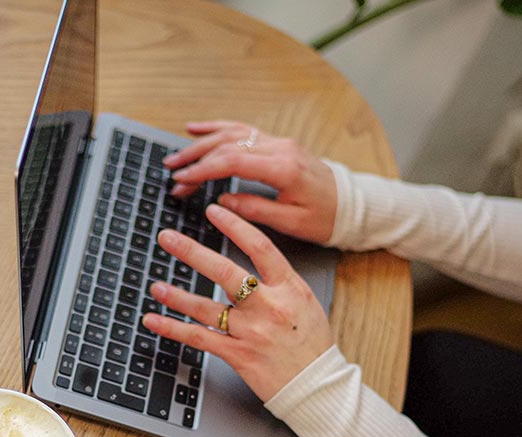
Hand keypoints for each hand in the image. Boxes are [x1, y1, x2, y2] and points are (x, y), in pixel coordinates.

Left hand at [141, 203, 332, 400]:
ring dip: (176, 296)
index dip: (235, 226)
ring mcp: (252, 332)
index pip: (260, 247)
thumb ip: (279, 281)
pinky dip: (173, 329)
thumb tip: (251, 260)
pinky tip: (154, 320)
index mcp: (290, 288)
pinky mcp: (239, 355)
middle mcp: (270, 306)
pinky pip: (199, 338)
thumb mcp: (305, 302)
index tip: (214, 211)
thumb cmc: (312, 344)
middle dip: (192, 252)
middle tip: (167, 238)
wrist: (317, 386)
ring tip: (156, 286)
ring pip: (206, 308)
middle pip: (225, 272)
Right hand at [163, 121, 338, 244]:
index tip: (181, 181)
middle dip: (195, 160)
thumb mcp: (292, 223)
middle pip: (227, 146)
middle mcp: (279, 148)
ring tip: (176, 156)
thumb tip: (221, 202)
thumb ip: (255, 210)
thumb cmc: (325, 217)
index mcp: (283, 168)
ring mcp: (277, 142)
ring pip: (231, 135)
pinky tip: (196, 129)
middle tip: (171, 174)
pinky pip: (242, 131)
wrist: (350, 204)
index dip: (203, 171)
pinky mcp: (276, 143)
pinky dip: (217, 128)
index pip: (233, 162)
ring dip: (201, 143)